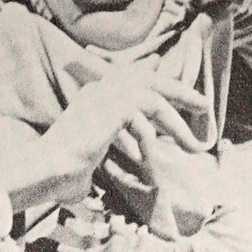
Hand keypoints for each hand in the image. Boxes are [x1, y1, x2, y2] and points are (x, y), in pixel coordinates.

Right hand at [37, 64, 209, 204]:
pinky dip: (150, 140)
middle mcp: (100, 89)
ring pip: (153, 99)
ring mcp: (103, 96)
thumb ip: (116, 144)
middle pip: (150, 79)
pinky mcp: (108, 109)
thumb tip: (139, 153)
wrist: (46, 172)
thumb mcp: (96, 153)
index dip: (163, 84)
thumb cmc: (64, 172)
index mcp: (95, 94)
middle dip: (181, 92)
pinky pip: (143, 118)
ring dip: (177, 124)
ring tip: (194, 146)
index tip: (186, 96)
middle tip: (204, 105)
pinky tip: (148, 160)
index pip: (136, 79)